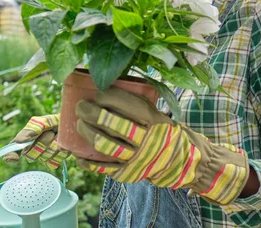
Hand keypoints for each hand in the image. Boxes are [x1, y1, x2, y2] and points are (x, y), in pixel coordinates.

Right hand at [3, 114, 70, 170]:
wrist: (72, 124)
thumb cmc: (56, 121)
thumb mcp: (44, 121)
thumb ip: (32, 129)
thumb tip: (19, 141)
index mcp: (26, 139)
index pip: (12, 150)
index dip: (10, 156)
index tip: (15, 158)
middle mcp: (33, 149)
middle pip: (30, 156)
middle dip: (41, 143)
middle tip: (50, 133)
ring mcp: (44, 156)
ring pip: (45, 158)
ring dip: (53, 145)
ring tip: (58, 136)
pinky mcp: (56, 160)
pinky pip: (55, 161)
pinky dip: (61, 151)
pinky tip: (63, 144)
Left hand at [75, 88, 249, 204]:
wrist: (182, 162)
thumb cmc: (164, 132)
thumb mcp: (160, 115)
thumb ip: (140, 105)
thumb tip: (109, 87)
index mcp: (156, 121)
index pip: (128, 105)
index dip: (108, 97)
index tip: (97, 92)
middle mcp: (147, 140)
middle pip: (113, 124)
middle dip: (92, 112)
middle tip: (81, 106)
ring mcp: (137, 158)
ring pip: (106, 145)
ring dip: (88, 132)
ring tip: (79, 123)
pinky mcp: (129, 173)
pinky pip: (104, 169)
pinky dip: (88, 161)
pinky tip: (78, 153)